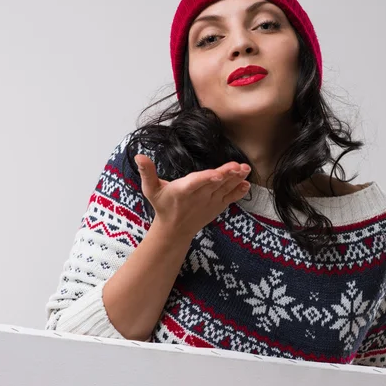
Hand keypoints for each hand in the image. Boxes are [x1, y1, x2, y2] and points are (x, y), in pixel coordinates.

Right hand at [134, 154, 250, 238]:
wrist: (175, 230)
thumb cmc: (163, 206)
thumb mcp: (151, 190)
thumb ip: (146, 172)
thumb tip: (138, 155)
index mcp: (183, 190)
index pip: (196, 182)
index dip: (207, 178)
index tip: (218, 173)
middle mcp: (199, 196)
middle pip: (215, 183)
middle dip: (228, 175)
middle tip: (239, 166)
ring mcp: (210, 202)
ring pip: (225, 189)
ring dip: (236, 180)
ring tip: (246, 169)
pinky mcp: (217, 206)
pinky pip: (230, 198)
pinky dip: (239, 192)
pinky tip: (246, 184)